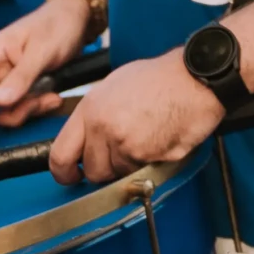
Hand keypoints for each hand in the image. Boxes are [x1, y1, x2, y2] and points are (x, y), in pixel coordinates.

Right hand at [0, 0, 94, 129]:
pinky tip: (53, 96)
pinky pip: (23, 104)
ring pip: (7, 108)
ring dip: (29, 109)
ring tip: (51, 97)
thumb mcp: (42, 52)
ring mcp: (9, 76)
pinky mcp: (23, 84)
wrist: (77, 17)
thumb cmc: (58, 25)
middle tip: (37, 104)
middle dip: (13, 111)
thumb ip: (21, 77)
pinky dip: (37, 105)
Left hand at [49, 53, 222, 186]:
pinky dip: (152, 163)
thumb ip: (96, 114)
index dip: (65, 172)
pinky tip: (161, 139)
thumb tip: (89, 138)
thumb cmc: (162, 78)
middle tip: (124, 154)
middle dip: (108, 169)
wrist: (194, 79)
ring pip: (119, 174)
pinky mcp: (145, 155)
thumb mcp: (115, 86)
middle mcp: (102, 127)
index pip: (60, 154)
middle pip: (93, 171)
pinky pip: (143, 172)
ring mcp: (123, 143)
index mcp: (90, 108)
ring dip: (132, 165)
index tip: (73, 176)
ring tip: (148, 138)